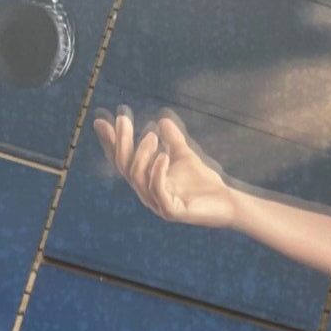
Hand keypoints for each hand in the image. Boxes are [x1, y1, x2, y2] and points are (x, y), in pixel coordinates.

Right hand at [93, 108, 236, 228]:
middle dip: (122, 142)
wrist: (226, 202)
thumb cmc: (204, 183)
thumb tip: (161, 119)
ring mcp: (158, 205)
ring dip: (142, 154)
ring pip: (138, 177)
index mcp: (146, 182)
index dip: (112, 143)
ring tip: (152, 136)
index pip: (123, 161)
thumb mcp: (184, 155)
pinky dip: (157, 172)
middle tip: (124, 119)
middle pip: (125, 167)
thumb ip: (172, 139)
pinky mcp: (172, 212)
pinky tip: (163, 156)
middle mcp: (147, 194)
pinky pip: (158, 191)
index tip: (103, 121)